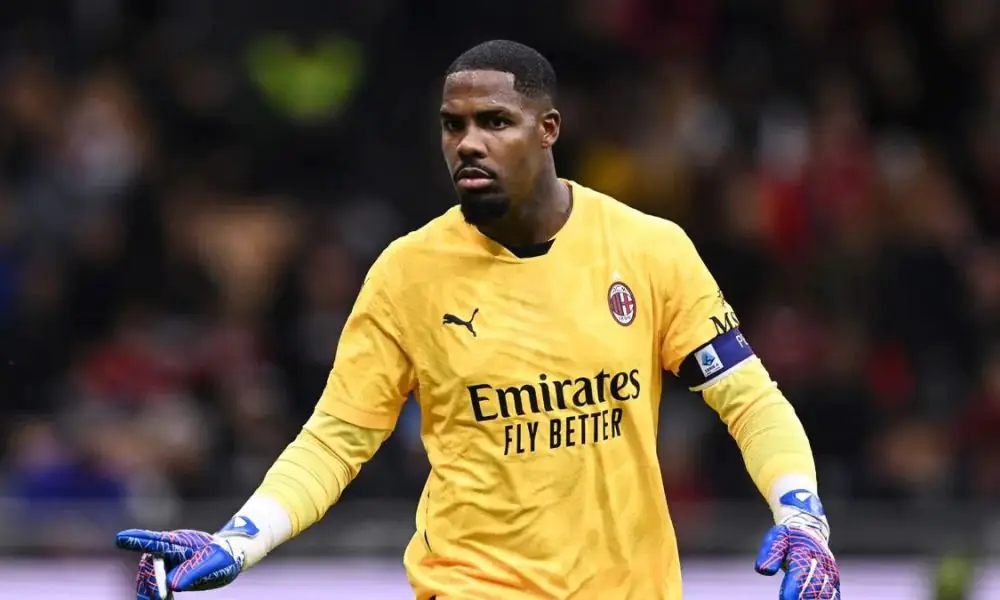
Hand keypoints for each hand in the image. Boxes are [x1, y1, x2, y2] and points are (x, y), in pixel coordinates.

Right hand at [116, 527, 243, 598]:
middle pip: (148, 564)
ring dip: (149, 592)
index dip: (138, 539)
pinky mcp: (163, 572)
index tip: (120, 538)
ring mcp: (163, 560)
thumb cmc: (222, 556)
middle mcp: (166, 549)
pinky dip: (151, 595)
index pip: (156, 541)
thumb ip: (195, 572)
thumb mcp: (216, 562)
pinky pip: (149, 584)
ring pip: (146, 577)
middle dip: (152, 582)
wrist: (226, 558)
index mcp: (179, 542)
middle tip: (162, 599)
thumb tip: (172, 585)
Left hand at [754, 490, 839, 598]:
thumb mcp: (777, 538)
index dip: (793, 586)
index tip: (785, 599)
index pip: (800, 570)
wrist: (810, 531)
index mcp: (804, 549)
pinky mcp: (834, 579)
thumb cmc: (790, 537)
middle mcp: (821, 561)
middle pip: (815, 584)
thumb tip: (764, 570)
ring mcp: (830, 570)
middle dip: (804, 597)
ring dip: (815, 599)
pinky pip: (834, 594)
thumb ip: (770, 553)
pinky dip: (825, 599)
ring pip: (826, 592)